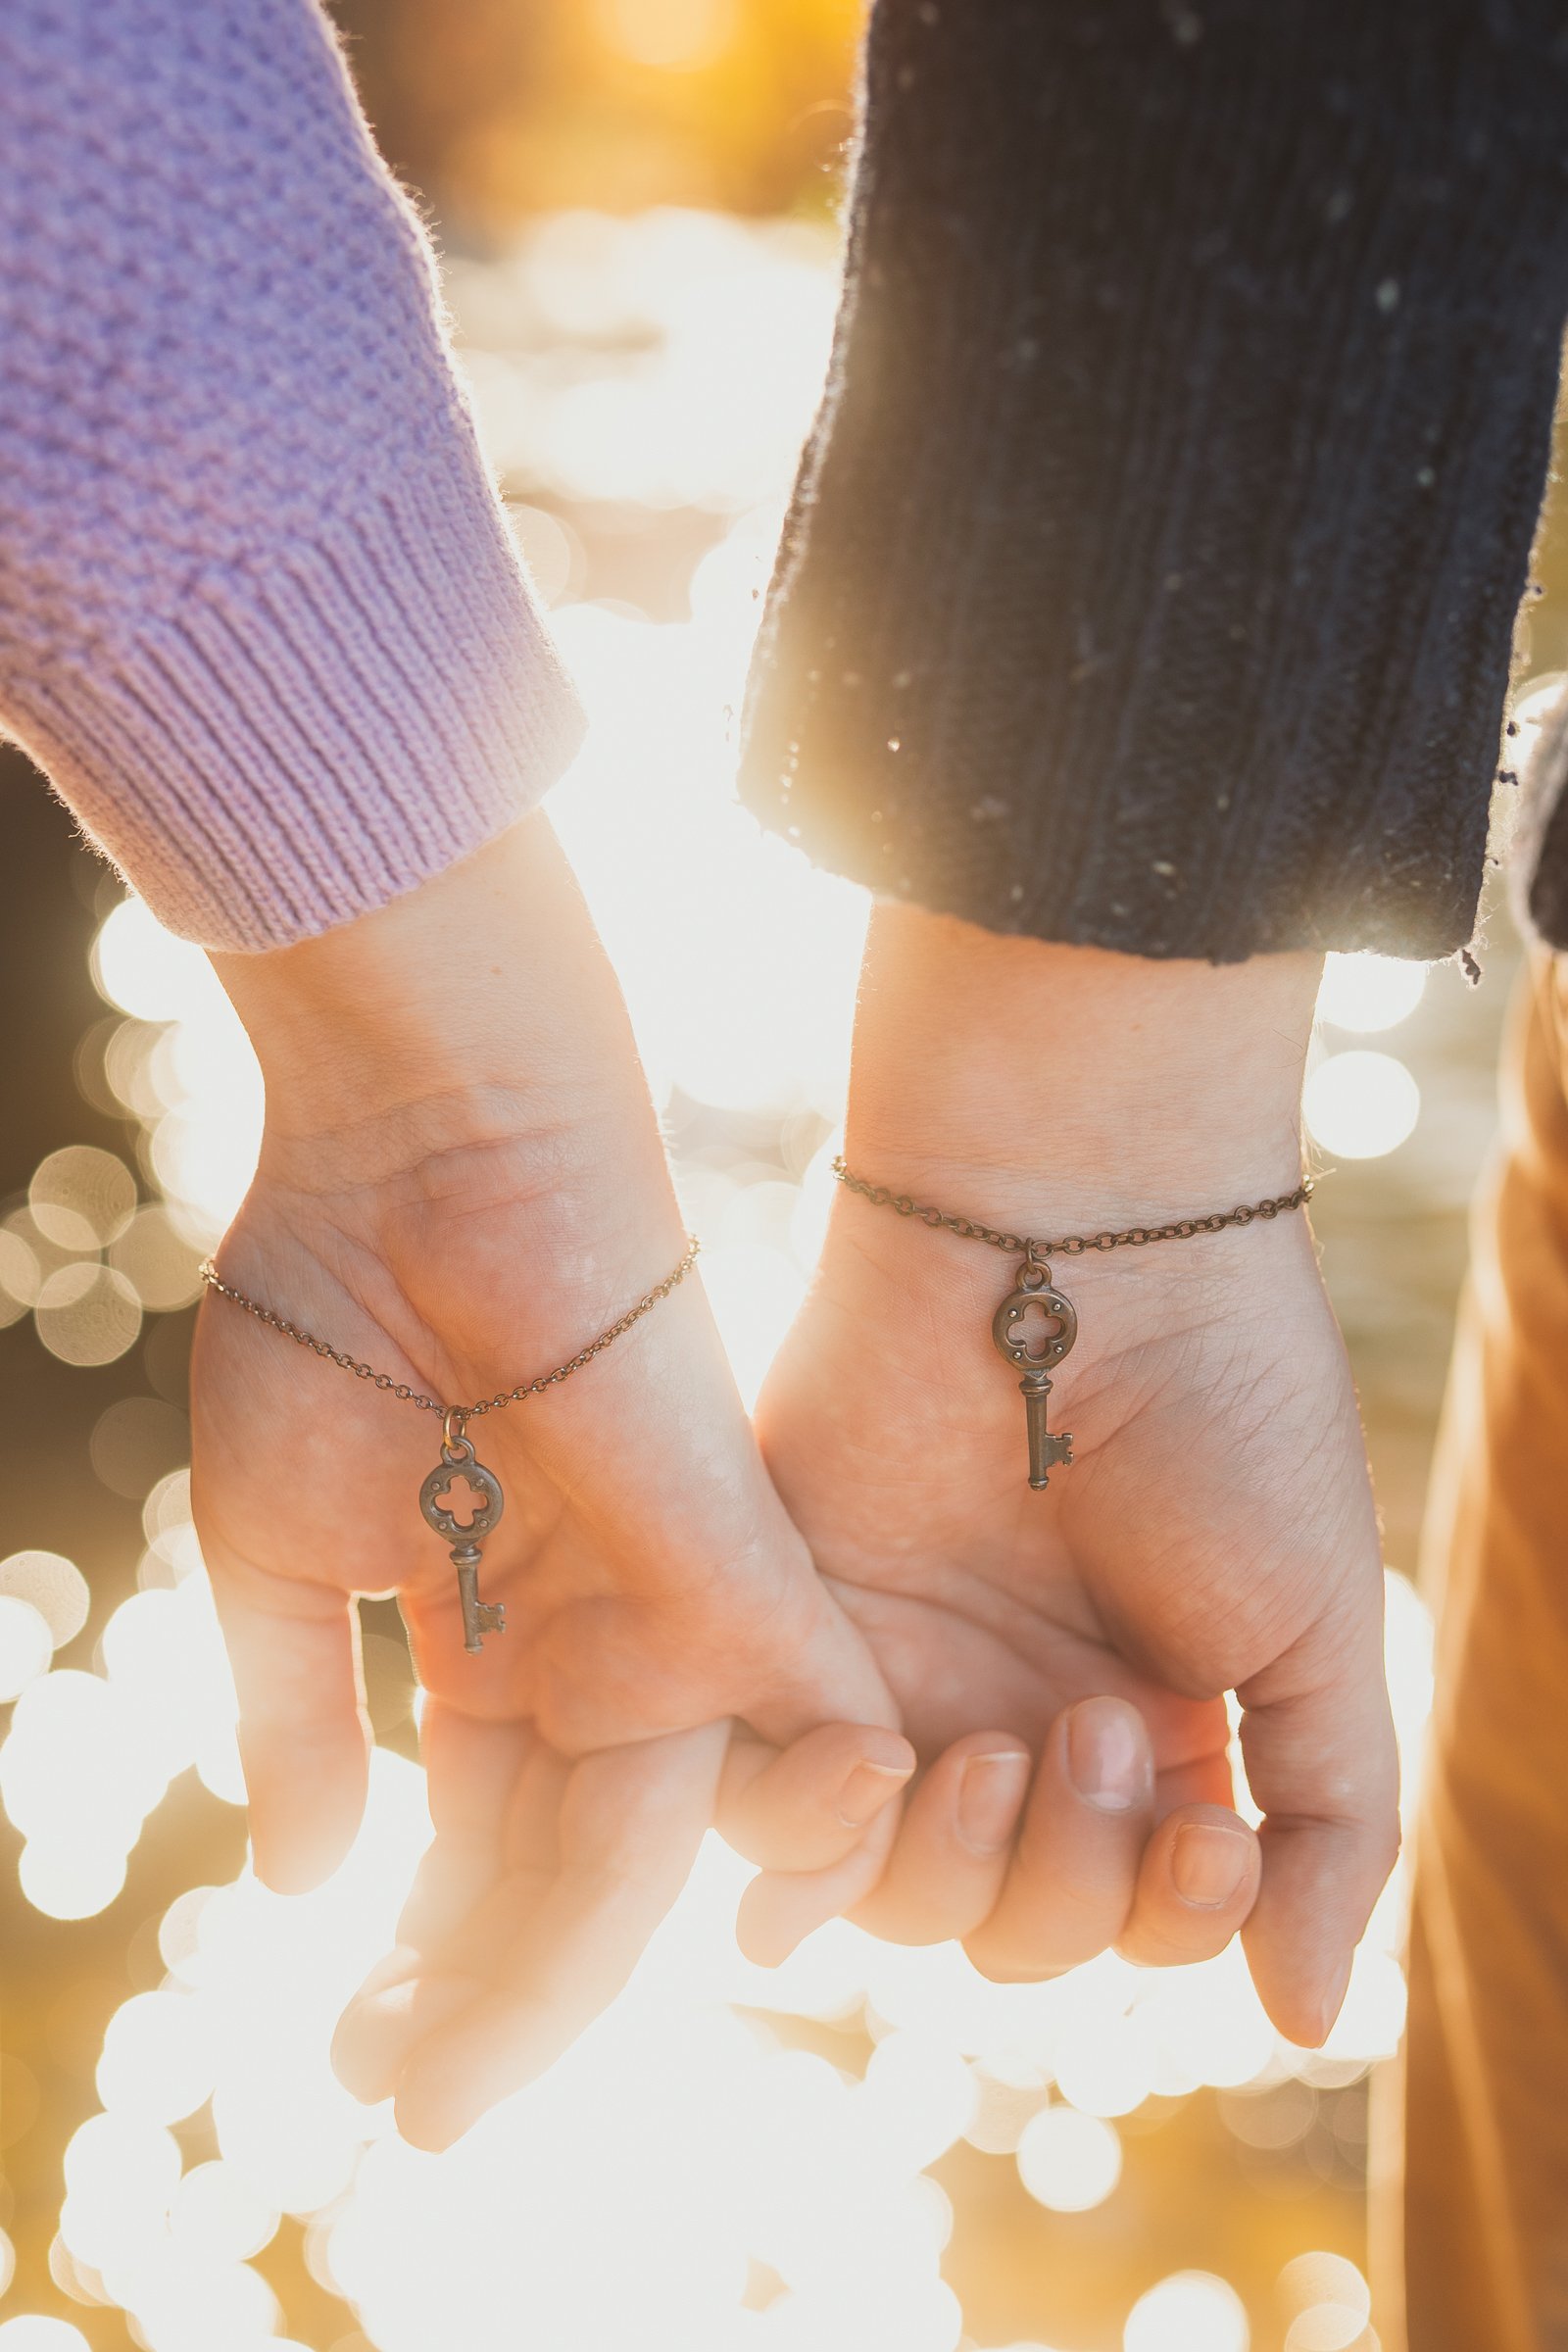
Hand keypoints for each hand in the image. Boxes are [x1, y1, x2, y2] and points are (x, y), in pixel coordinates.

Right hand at [193, 815, 908, 2145]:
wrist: (428, 1144)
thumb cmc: (336, 1303)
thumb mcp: (276, 1542)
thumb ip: (294, 1709)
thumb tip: (295, 1884)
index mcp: (486, 1627)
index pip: (467, 1828)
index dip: (412, 1943)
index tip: (346, 2048)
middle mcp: (589, 1635)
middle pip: (559, 1857)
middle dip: (482, 1987)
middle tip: (408, 2104)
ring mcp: (666, 1606)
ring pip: (647, 1834)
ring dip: (569, 1964)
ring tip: (462, 2079)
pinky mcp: (738, 1562)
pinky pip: (789, 1734)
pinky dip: (777, 1842)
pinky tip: (729, 1956)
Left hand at [740, 907, 1398, 2045]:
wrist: (1078, 1242)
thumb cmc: (1220, 1413)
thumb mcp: (1314, 1626)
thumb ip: (1324, 1825)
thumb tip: (1304, 2017)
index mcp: (1145, 1725)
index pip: (1135, 1912)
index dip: (1170, 1915)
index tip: (1209, 1828)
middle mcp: (1012, 1715)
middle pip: (1006, 1929)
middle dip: (1065, 1884)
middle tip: (1089, 1725)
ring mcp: (894, 1677)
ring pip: (887, 1896)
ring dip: (950, 1869)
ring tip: (998, 1748)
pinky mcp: (783, 1631)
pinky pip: (760, 1812)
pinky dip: (809, 1837)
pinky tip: (877, 1760)